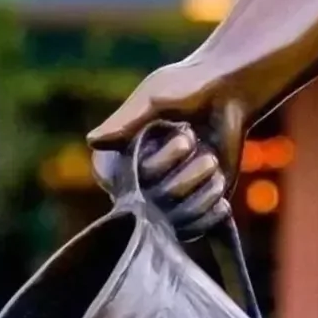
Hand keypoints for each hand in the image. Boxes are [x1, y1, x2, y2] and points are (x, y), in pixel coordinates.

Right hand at [89, 70, 244, 238]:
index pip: (123, 180)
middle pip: (154, 196)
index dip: (158, 162)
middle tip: (194, 138)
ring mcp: (163, 199)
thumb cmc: (185, 89)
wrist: (226, 94)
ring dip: (202, 185)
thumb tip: (92, 142)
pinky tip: (218, 181)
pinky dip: (211, 207)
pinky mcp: (189, 209)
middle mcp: (135, 182)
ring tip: (211, 159)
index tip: (181, 137)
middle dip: (185, 168)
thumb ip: (127, 121)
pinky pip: (195, 227)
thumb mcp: (155, 98)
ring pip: (177, 216)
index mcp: (116, 155)